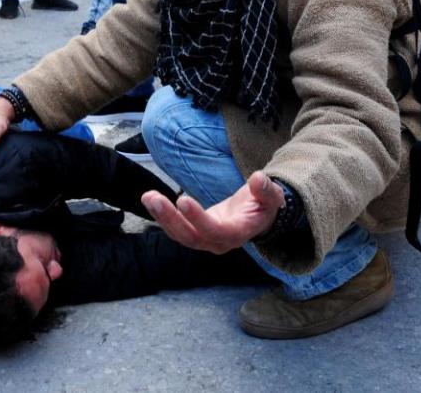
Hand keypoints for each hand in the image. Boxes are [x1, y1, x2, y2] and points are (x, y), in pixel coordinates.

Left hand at [141, 171, 284, 253]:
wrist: (257, 216)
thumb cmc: (264, 205)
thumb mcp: (272, 196)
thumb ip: (266, 190)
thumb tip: (258, 178)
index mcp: (238, 233)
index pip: (216, 231)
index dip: (198, 218)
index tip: (183, 199)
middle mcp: (219, 242)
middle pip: (191, 237)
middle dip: (171, 219)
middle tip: (154, 198)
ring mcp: (205, 240)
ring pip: (180, 235)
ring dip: (162, 217)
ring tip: (148, 197)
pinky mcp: (195, 233)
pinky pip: (177, 229)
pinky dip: (163, 216)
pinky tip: (150, 199)